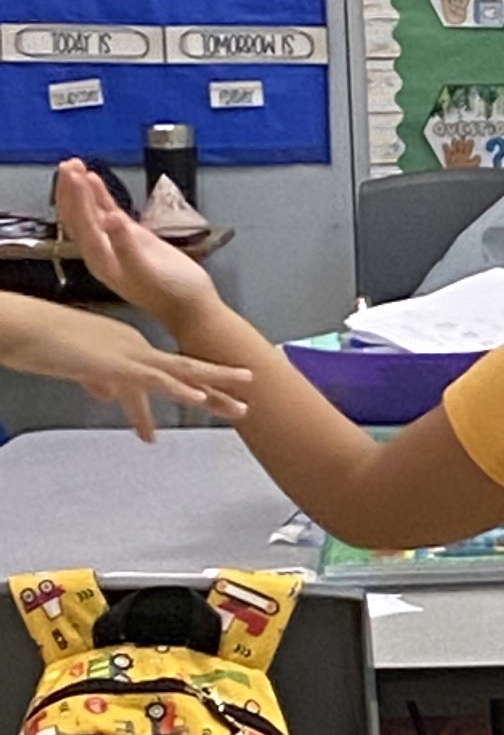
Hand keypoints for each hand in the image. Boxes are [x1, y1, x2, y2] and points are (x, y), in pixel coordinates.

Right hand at [1, 301, 253, 440]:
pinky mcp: (115, 363)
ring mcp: (128, 354)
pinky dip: (176, 389)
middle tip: (247, 406)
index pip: (167, 374)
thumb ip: (99, 382)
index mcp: (128, 348)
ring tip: (242, 407)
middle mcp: (136, 347)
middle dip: (218, 391)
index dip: (191, 392)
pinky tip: (197, 399)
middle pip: (185, 372)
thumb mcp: (80, 368)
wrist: (24, 327)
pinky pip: (152, 379)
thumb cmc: (45, 344)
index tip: (214, 404)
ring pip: (180, 375)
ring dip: (212, 392)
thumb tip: (111, 397)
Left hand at [52, 161, 231, 343]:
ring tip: (75, 166)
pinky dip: (100, 196)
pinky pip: (108, 212)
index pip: (81, 223)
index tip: (74, 174)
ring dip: (81, 189)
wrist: (189, 306)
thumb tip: (111, 218)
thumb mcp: (147, 270)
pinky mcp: (129, 237)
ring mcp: (114, 243)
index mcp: (101, 259)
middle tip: (68, 164)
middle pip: (77, 216)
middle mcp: (101, 250)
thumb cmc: (171, 293)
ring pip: (90, 212)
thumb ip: (127, 244)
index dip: (77, 198)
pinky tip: (95, 181)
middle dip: (71, 190)